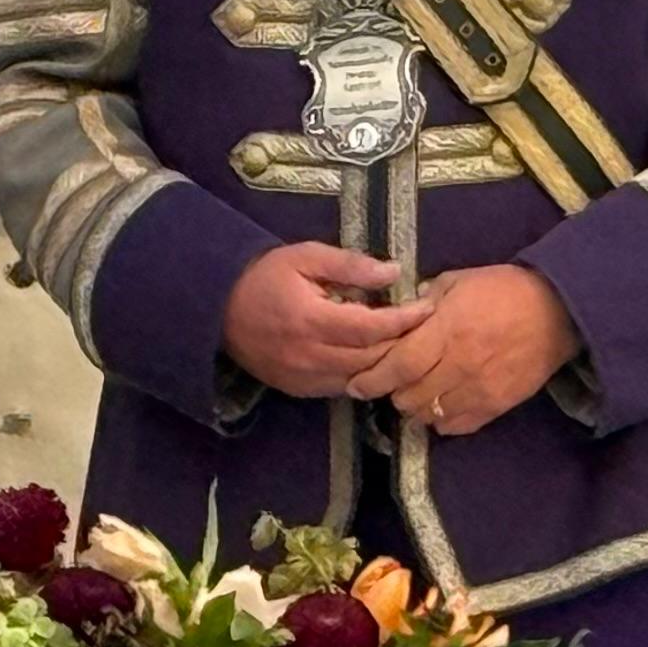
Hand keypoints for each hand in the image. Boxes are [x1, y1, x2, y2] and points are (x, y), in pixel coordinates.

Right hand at [220, 241, 432, 398]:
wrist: (218, 307)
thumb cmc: (265, 275)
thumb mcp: (305, 256)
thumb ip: (349, 265)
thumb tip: (393, 273)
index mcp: (311, 320)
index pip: (372, 328)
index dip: (404, 320)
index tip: (429, 308)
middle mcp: (310, 356)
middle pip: (372, 359)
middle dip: (403, 344)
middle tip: (427, 327)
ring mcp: (303, 378)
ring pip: (361, 380)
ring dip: (386, 364)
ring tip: (407, 343)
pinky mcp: (299, 390)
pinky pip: (343, 388)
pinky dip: (362, 375)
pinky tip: (373, 358)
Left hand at [347, 264, 580, 434]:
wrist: (557, 312)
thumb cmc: (502, 290)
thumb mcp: (457, 282)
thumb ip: (424, 302)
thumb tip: (397, 317)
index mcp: (447, 331)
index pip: (400, 365)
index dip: (373, 378)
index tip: (357, 384)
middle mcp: (460, 366)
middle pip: (409, 396)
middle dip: (391, 392)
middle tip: (390, 382)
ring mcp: (479, 390)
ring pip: (429, 415)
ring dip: (415, 407)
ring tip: (416, 391)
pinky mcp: (496, 406)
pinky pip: (457, 426)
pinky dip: (441, 419)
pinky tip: (441, 403)